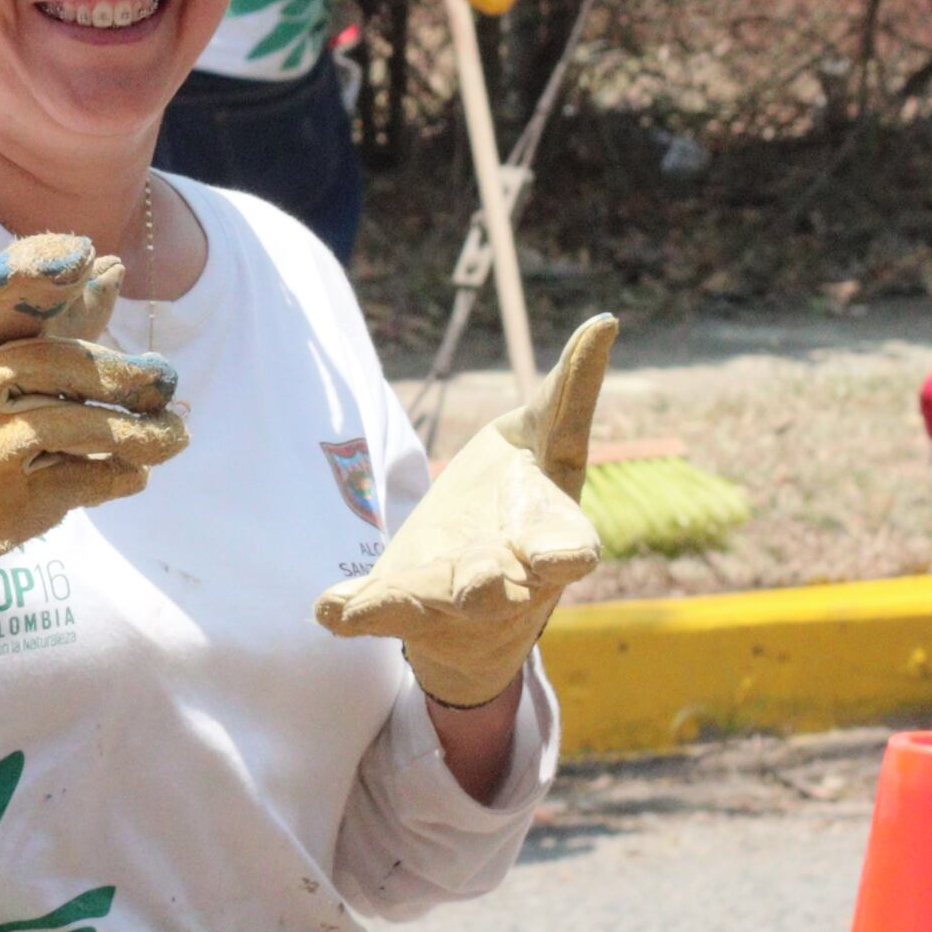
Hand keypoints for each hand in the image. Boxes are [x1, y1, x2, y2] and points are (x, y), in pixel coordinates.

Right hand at [0, 235, 187, 696]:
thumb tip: (114, 268)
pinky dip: (119, 477)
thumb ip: (46, 322)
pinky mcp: (6, 503)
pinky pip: (84, 482)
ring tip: (176, 436)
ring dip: (142, 433)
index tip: (87, 255)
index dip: (37, 269)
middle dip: (124, 375)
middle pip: (60, 365)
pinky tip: (136, 476)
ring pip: (82, 426)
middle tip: (168, 380)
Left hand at [320, 313, 615, 707]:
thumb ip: (571, 390)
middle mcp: (504, 580)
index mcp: (549, 539)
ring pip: (428, 603)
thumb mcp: (550, 440)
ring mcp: (448, 598)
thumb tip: (604, 321)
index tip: (570, 558)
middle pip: (496, 587)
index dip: (565, 553)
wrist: (483, 597)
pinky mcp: (400, 602)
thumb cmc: (526, 501)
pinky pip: (375, 609)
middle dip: (485, 585)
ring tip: (363, 608)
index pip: (565, 548)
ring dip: (405, 601)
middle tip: (476, 586)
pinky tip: (327, 607)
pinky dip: (352, 610)